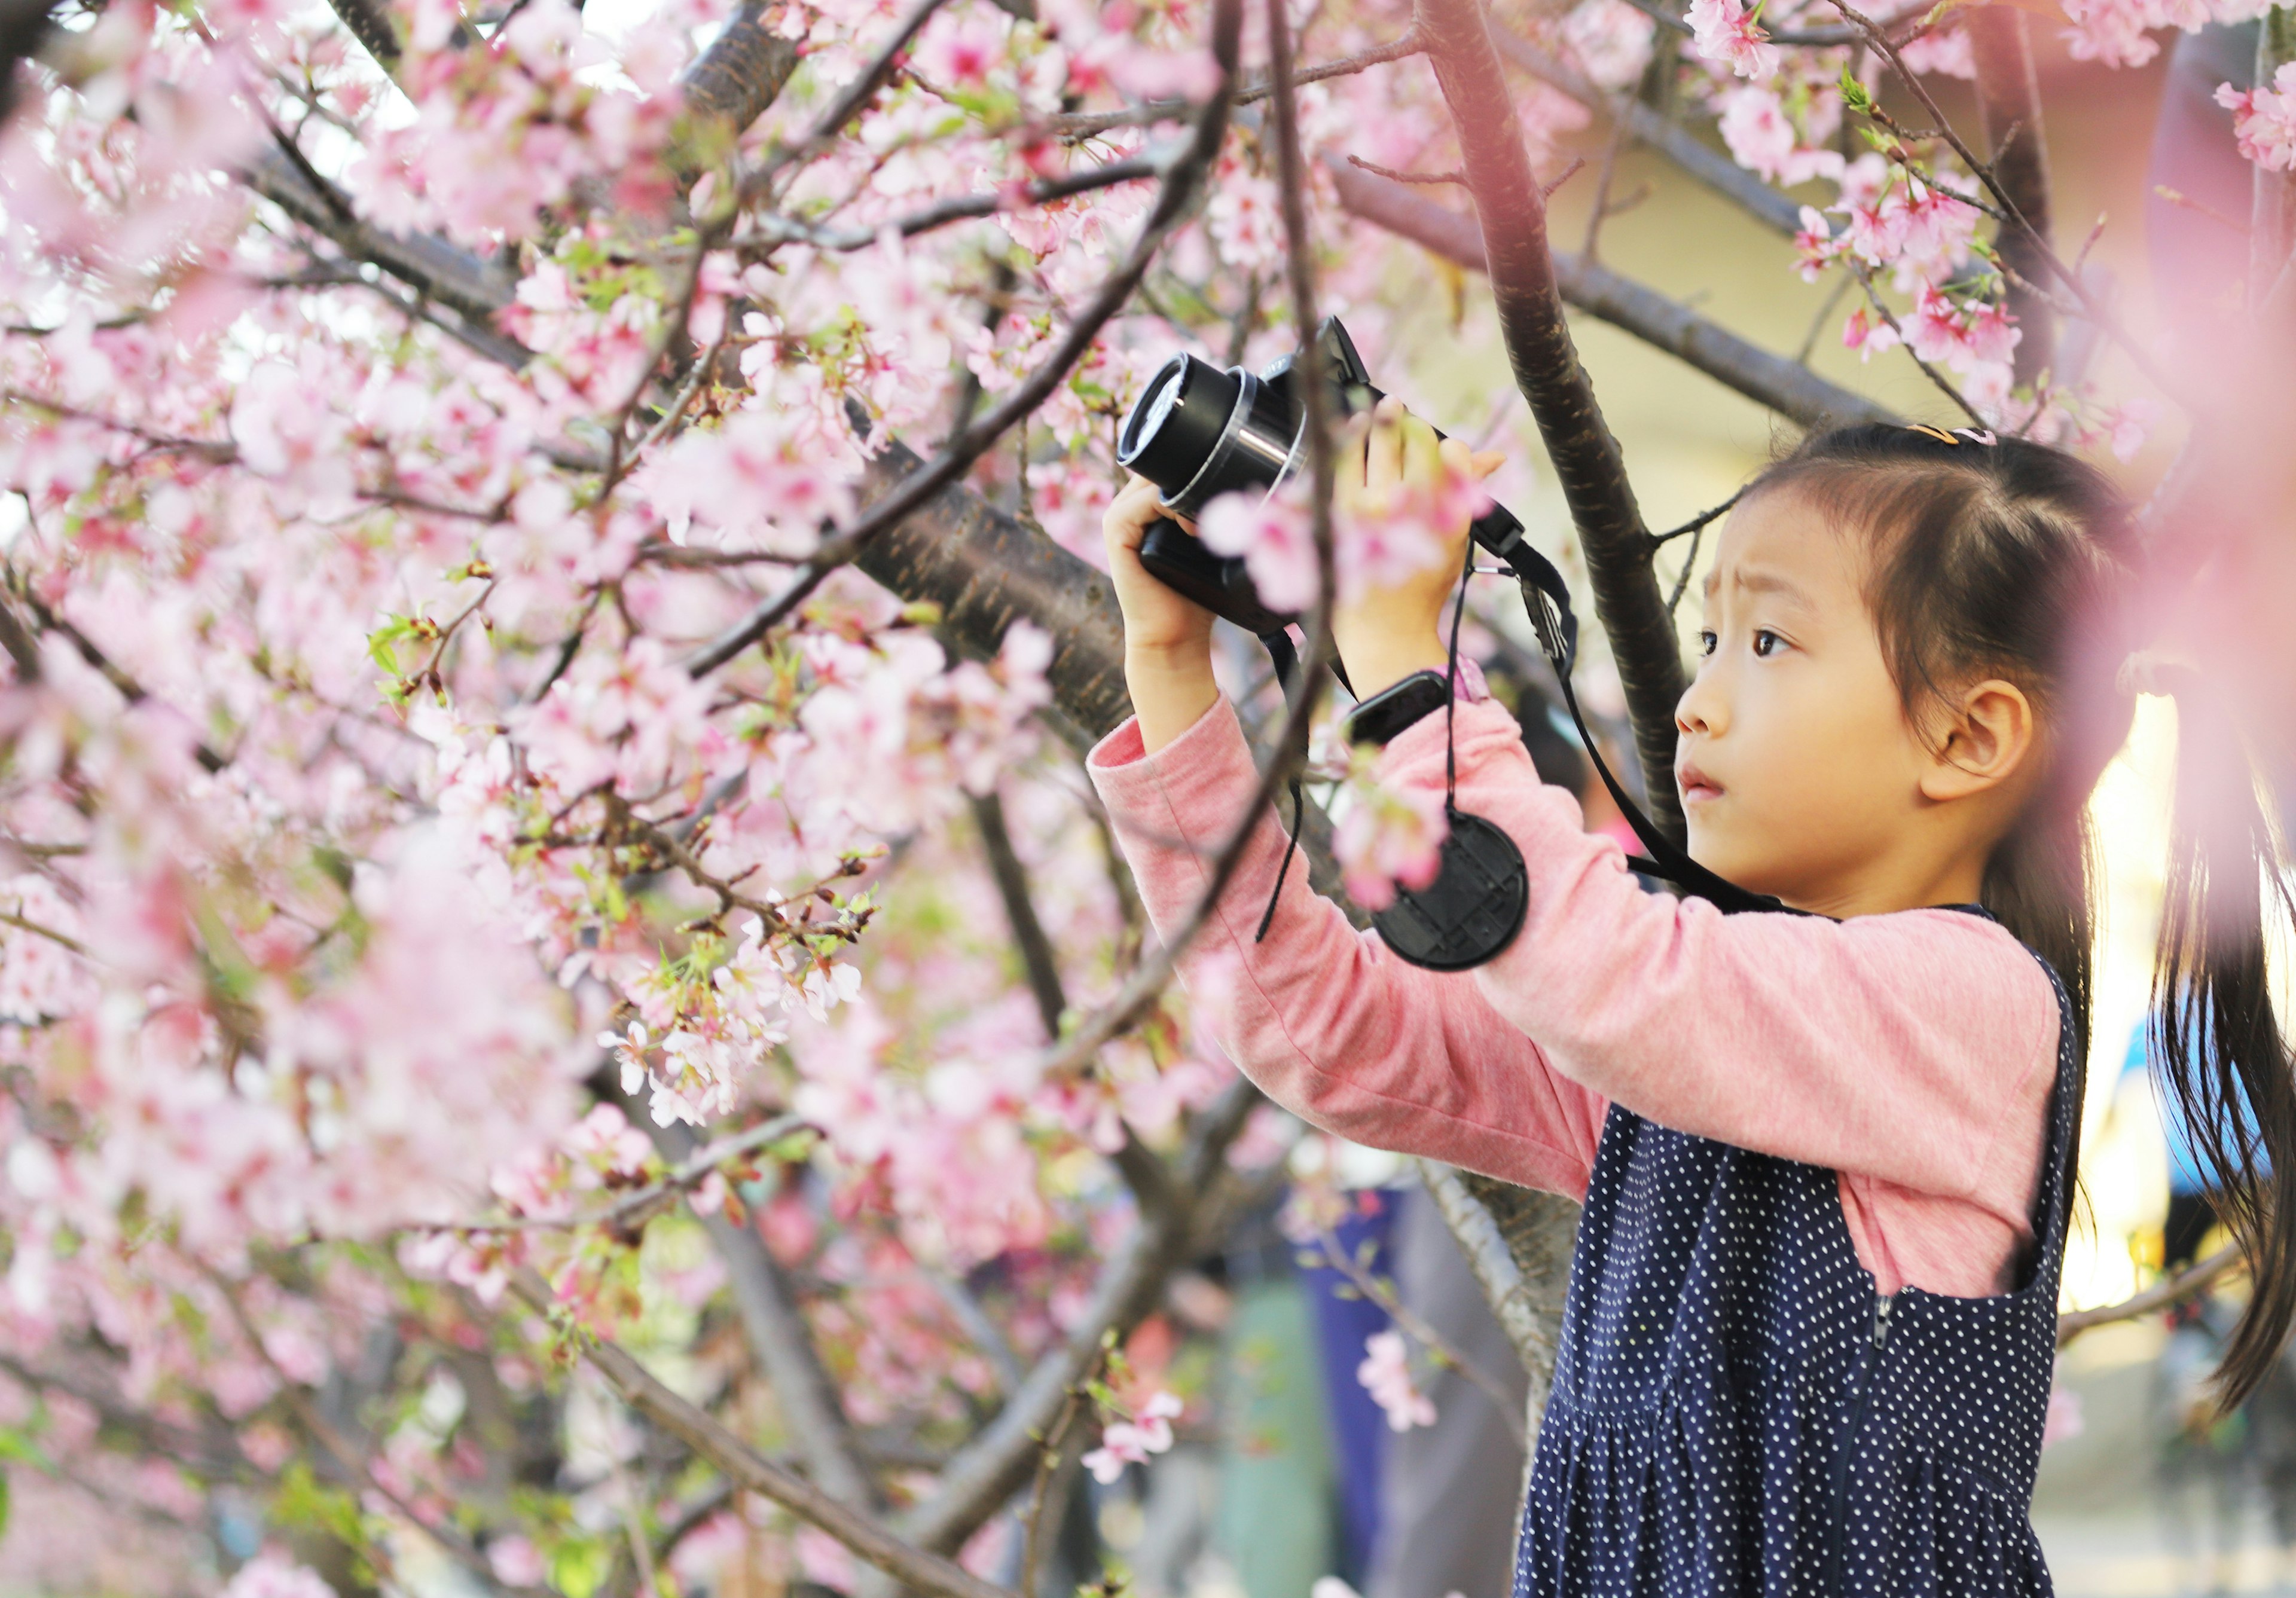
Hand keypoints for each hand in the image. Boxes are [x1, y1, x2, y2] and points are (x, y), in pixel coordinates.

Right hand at [1102, 474, 1215, 661]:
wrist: (1174, 635)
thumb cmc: (1194, 594)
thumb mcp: (1208, 544)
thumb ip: (1211, 511)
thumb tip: (1242, 480)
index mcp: (1147, 505)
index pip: (1171, 465)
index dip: (1200, 470)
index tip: (1226, 496)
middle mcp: (1129, 505)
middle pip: (1163, 467)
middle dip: (1194, 477)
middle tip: (1220, 505)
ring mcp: (1118, 516)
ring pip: (1157, 479)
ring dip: (1187, 493)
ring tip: (1204, 526)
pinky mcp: (1116, 530)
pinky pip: (1146, 500)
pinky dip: (1173, 508)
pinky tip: (1191, 532)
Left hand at [1331, 395, 1505, 697]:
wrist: (1384, 628)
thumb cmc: (1422, 584)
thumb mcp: (1456, 539)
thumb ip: (1468, 491)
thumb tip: (1491, 457)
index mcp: (1440, 512)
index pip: (1442, 450)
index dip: (1437, 437)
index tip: (1431, 437)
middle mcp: (1403, 507)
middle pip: (1401, 441)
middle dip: (1396, 418)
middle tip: (1395, 405)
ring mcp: (1365, 510)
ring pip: (1367, 446)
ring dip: (1369, 424)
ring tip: (1373, 412)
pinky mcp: (1335, 516)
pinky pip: (1337, 466)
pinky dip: (1341, 444)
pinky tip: (1346, 435)